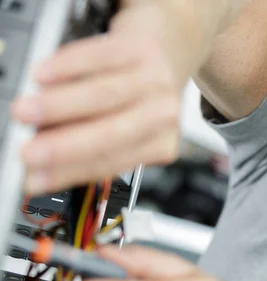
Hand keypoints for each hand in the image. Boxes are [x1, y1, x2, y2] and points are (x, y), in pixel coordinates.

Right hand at [11, 1, 209, 194]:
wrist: (171, 45)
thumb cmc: (143, 92)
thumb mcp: (126, 123)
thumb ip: (89, 138)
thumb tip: (45, 154)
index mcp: (161, 144)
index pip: (113, 163)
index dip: (72, 172)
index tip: (37, 180)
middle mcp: (164, 114)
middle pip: (112, 134)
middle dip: (66, 147)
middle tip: (30, 153)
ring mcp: (156, 79)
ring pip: (104, 96)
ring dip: (60, 106)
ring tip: (26, 111)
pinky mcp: (141, 47)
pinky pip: (100, 58)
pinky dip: (68, 66)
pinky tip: (44, 75)